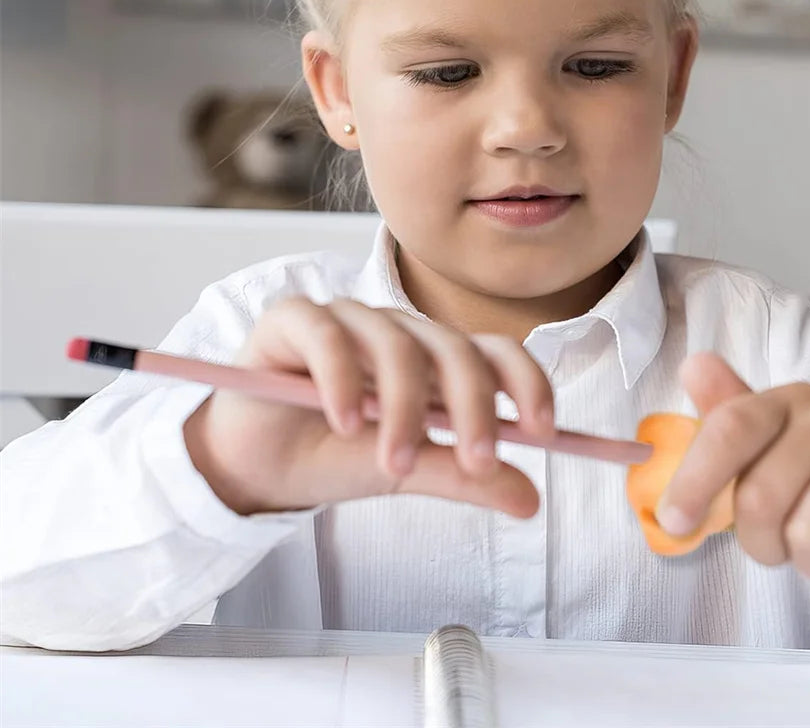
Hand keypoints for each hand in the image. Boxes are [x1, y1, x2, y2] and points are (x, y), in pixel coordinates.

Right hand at [184, 296, 554, 517]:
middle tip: (476, 461)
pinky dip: (341, 377)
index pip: (494, 353)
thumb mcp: (406, 470)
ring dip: (404, 405)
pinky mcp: (295, 319)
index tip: (543, 431)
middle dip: (472, 405)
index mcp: (435, 360)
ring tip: (396, 461)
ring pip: (395, 341)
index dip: (526, 382)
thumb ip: (462, 475)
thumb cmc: (333, 457)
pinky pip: (328, 333)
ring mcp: (349, 320)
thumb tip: (532, 499)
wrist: (255, 467)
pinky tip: (345, 422)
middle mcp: (399, 332)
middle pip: (452, 347)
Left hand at [656, 352, 809, 598]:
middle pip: (759, 497)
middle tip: (775, 543)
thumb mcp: (769, 450)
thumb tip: (692, 364)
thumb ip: (725, 419)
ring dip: (804, 560)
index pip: (730, 428)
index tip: (674, 522)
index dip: (695, 478)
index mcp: (785, 401)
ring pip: (806, 537)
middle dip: (757, 541)